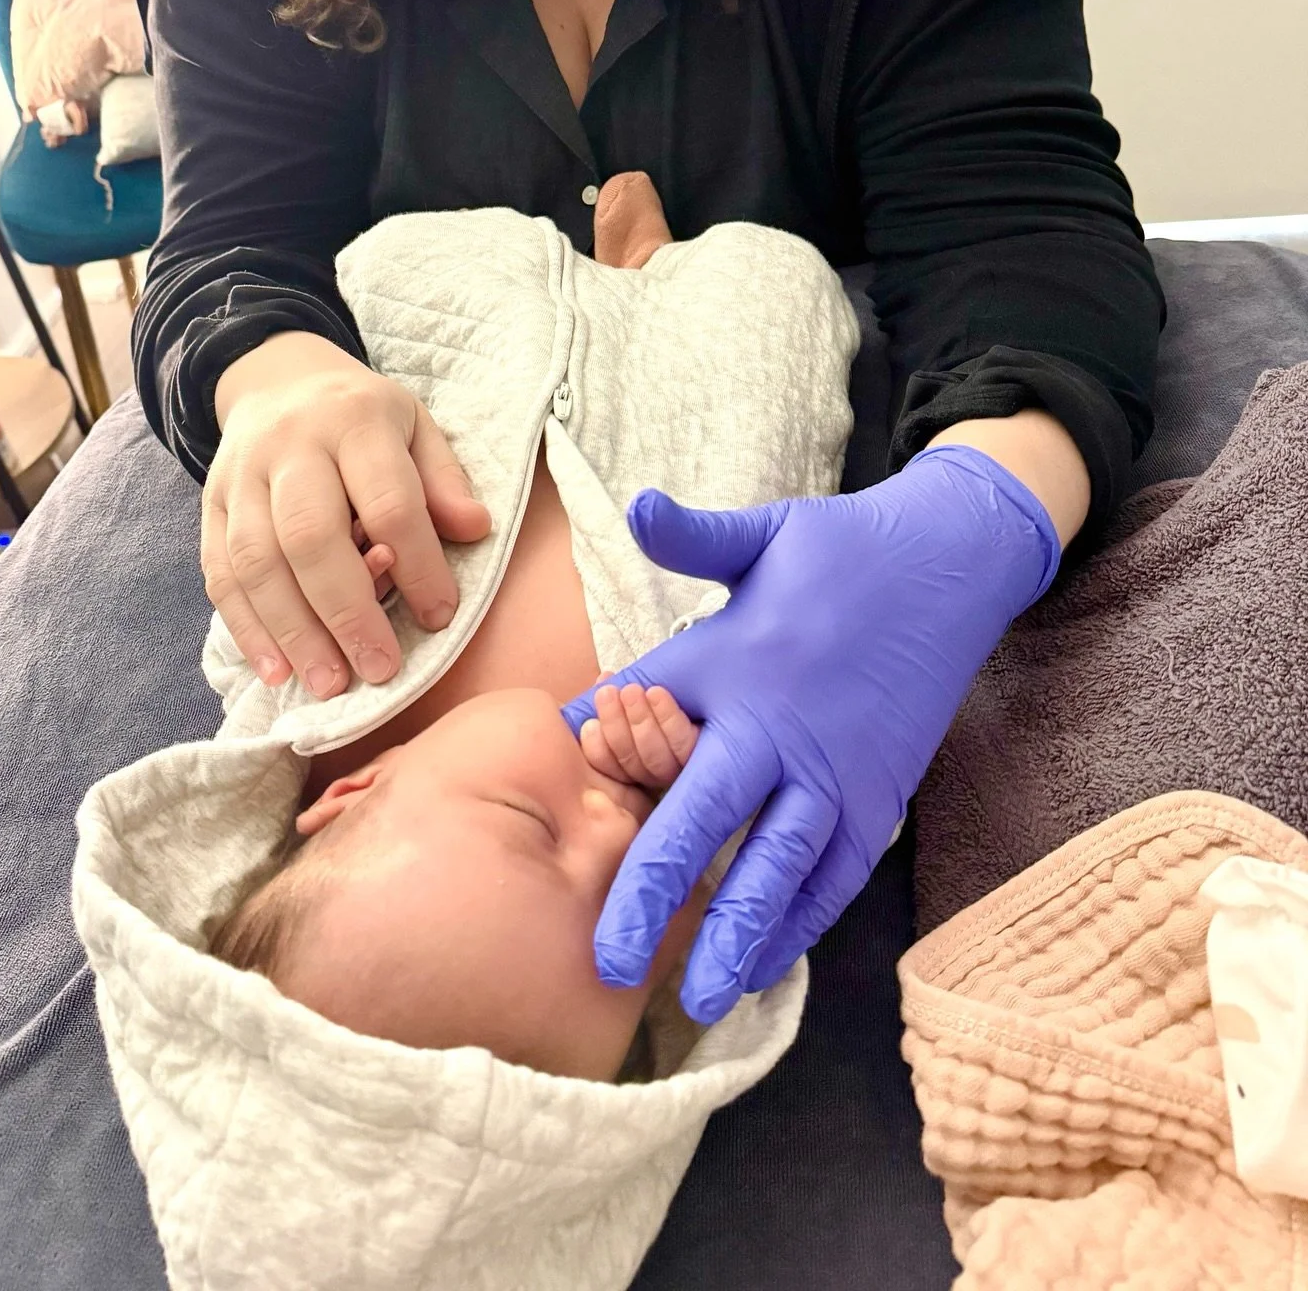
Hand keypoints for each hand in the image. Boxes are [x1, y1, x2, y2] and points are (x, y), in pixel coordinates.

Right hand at [203, 331, 490, 697]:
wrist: (279, 380)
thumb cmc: (364, 418)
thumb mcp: (417, 427)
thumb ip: (443, 480)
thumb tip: (475, 529)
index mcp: (354, 420)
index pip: (387, 500)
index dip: (416, 563)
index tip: (440, 616)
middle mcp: (290, 446)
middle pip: (311, 534)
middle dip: (346, 611)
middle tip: (379, 669)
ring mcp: (241, 477)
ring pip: (258, 560)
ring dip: (294, 631)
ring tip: (329, 683)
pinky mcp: (211, 506)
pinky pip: (220, 572)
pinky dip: (247, 628)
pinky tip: (276, 670)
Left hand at [560, 445, 1059, 1023]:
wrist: (950, 567)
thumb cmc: (839, 551)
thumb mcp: (762, 534)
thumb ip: (693, 536)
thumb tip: (638, 507)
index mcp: (735, 667)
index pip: (648, 734)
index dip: (600, 772)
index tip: (555, 820)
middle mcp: (781, 730)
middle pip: (708, 825)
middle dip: (655, 895)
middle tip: (608, 963)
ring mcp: (837, 771)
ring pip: (779, 869)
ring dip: (735, 934)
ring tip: (697, 998)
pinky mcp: (880, 795)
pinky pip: (837, 874)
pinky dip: (803, 923)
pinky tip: (765, 966)